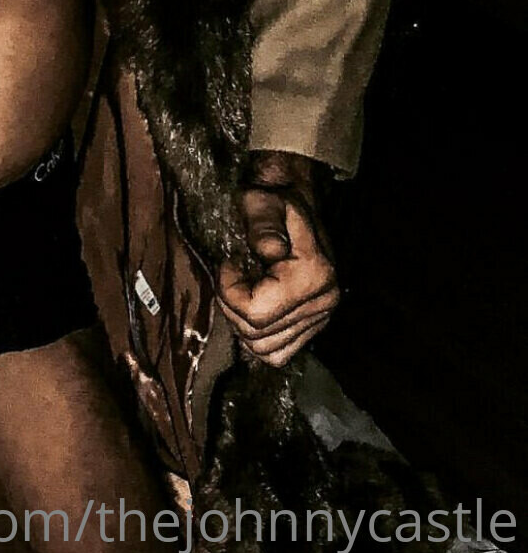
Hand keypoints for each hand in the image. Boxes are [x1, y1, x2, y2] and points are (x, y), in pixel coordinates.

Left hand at [216, 150, 338, 367]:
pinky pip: (279, 353)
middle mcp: (324, 303)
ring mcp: (321, 317)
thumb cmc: (271, 199)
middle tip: (230, 275)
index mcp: (314, 275)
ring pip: (266, 350)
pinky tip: (250, 308)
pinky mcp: (314, 325)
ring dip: (242, 324)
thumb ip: (262, 224)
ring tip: (239, 290)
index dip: (229, 292)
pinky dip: (258, 339)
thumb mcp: (259, 200)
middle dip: (231, 307)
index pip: (256, 313)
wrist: (294, 200)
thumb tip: (269, 251)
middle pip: (257, 335)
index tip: (227, 264)